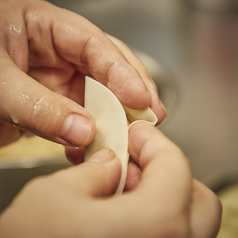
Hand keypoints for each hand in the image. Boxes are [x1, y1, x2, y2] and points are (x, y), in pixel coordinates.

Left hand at [0, 0, 165, 146]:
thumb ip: (38, 106)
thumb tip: (82, 130)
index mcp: (44, 27)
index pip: (94, 44)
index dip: (123, 71)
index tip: (141, 98)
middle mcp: (58, 54)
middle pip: (108, 69)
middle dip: (133, 92)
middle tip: (153, 114)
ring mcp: (59, 81)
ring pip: (98, 98)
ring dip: (114, 120)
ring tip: (129, 137)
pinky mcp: (57, 105)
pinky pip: (82, 119)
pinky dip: (88, 137)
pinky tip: (91, 150)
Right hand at [0, 122, 220, 237]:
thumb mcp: (54, 196)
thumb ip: (91, 171)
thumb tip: (110, 163)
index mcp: (153, 228)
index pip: (175, 166)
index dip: (154, 142)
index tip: (137, 134)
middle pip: (195, 198)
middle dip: (164, 171)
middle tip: (133, 162)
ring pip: (183, 221)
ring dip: (156, 194)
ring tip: (120, 186)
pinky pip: (165, 237)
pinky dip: (148, 218)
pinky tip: (117, 212)